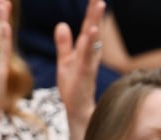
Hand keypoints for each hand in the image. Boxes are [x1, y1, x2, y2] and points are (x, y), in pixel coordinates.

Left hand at [54, 0, 105, 139]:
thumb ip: (64, 44)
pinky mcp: (85, 74)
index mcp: (84, 50)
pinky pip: (88, 56)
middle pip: (92, 29)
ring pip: (92, 40)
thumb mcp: (64, 62)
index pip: (88, 27)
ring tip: (99, 5)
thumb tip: (62, 24)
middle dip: (95, 12)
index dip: (91, 11)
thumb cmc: (72, 87)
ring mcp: (88, 64)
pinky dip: (90, 44)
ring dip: (95, 22)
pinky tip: (92, 31)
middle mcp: (89, 54)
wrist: (77, 109)